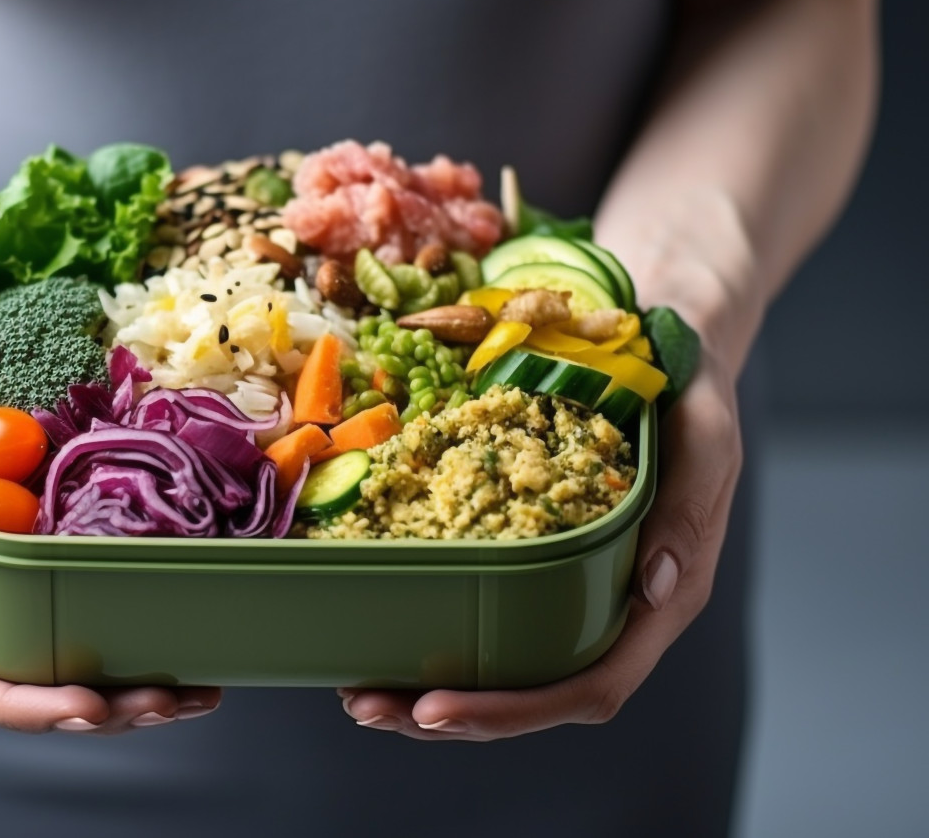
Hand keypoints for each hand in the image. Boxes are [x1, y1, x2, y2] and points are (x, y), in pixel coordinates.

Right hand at [0, 334, 221, 733]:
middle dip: (91, 712)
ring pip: (47, 668)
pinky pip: (65, 619)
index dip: (18, 706)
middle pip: (12, 690)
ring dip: (119, 693)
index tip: (87, 705)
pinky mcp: (18, 565)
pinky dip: (120, 640)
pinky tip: (173, 641)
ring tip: (188, 694)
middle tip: (168, 702)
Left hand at [338, 353, 742, 740]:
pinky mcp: (544, 558)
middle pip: (534, 694)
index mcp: (660, 599)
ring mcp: (577, 588)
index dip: (512, 710)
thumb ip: (689, 512)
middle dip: (450, 716)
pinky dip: (436, 632)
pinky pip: (493, 613)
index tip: (433, 708)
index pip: (591, 684)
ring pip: (507, 667)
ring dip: (429, 689)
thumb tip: (656, 589)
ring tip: (358, 691)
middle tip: (366, 705)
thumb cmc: (692, 393)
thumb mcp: (705, 438)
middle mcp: (615, 607)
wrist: (672, 346)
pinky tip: (383, 630)